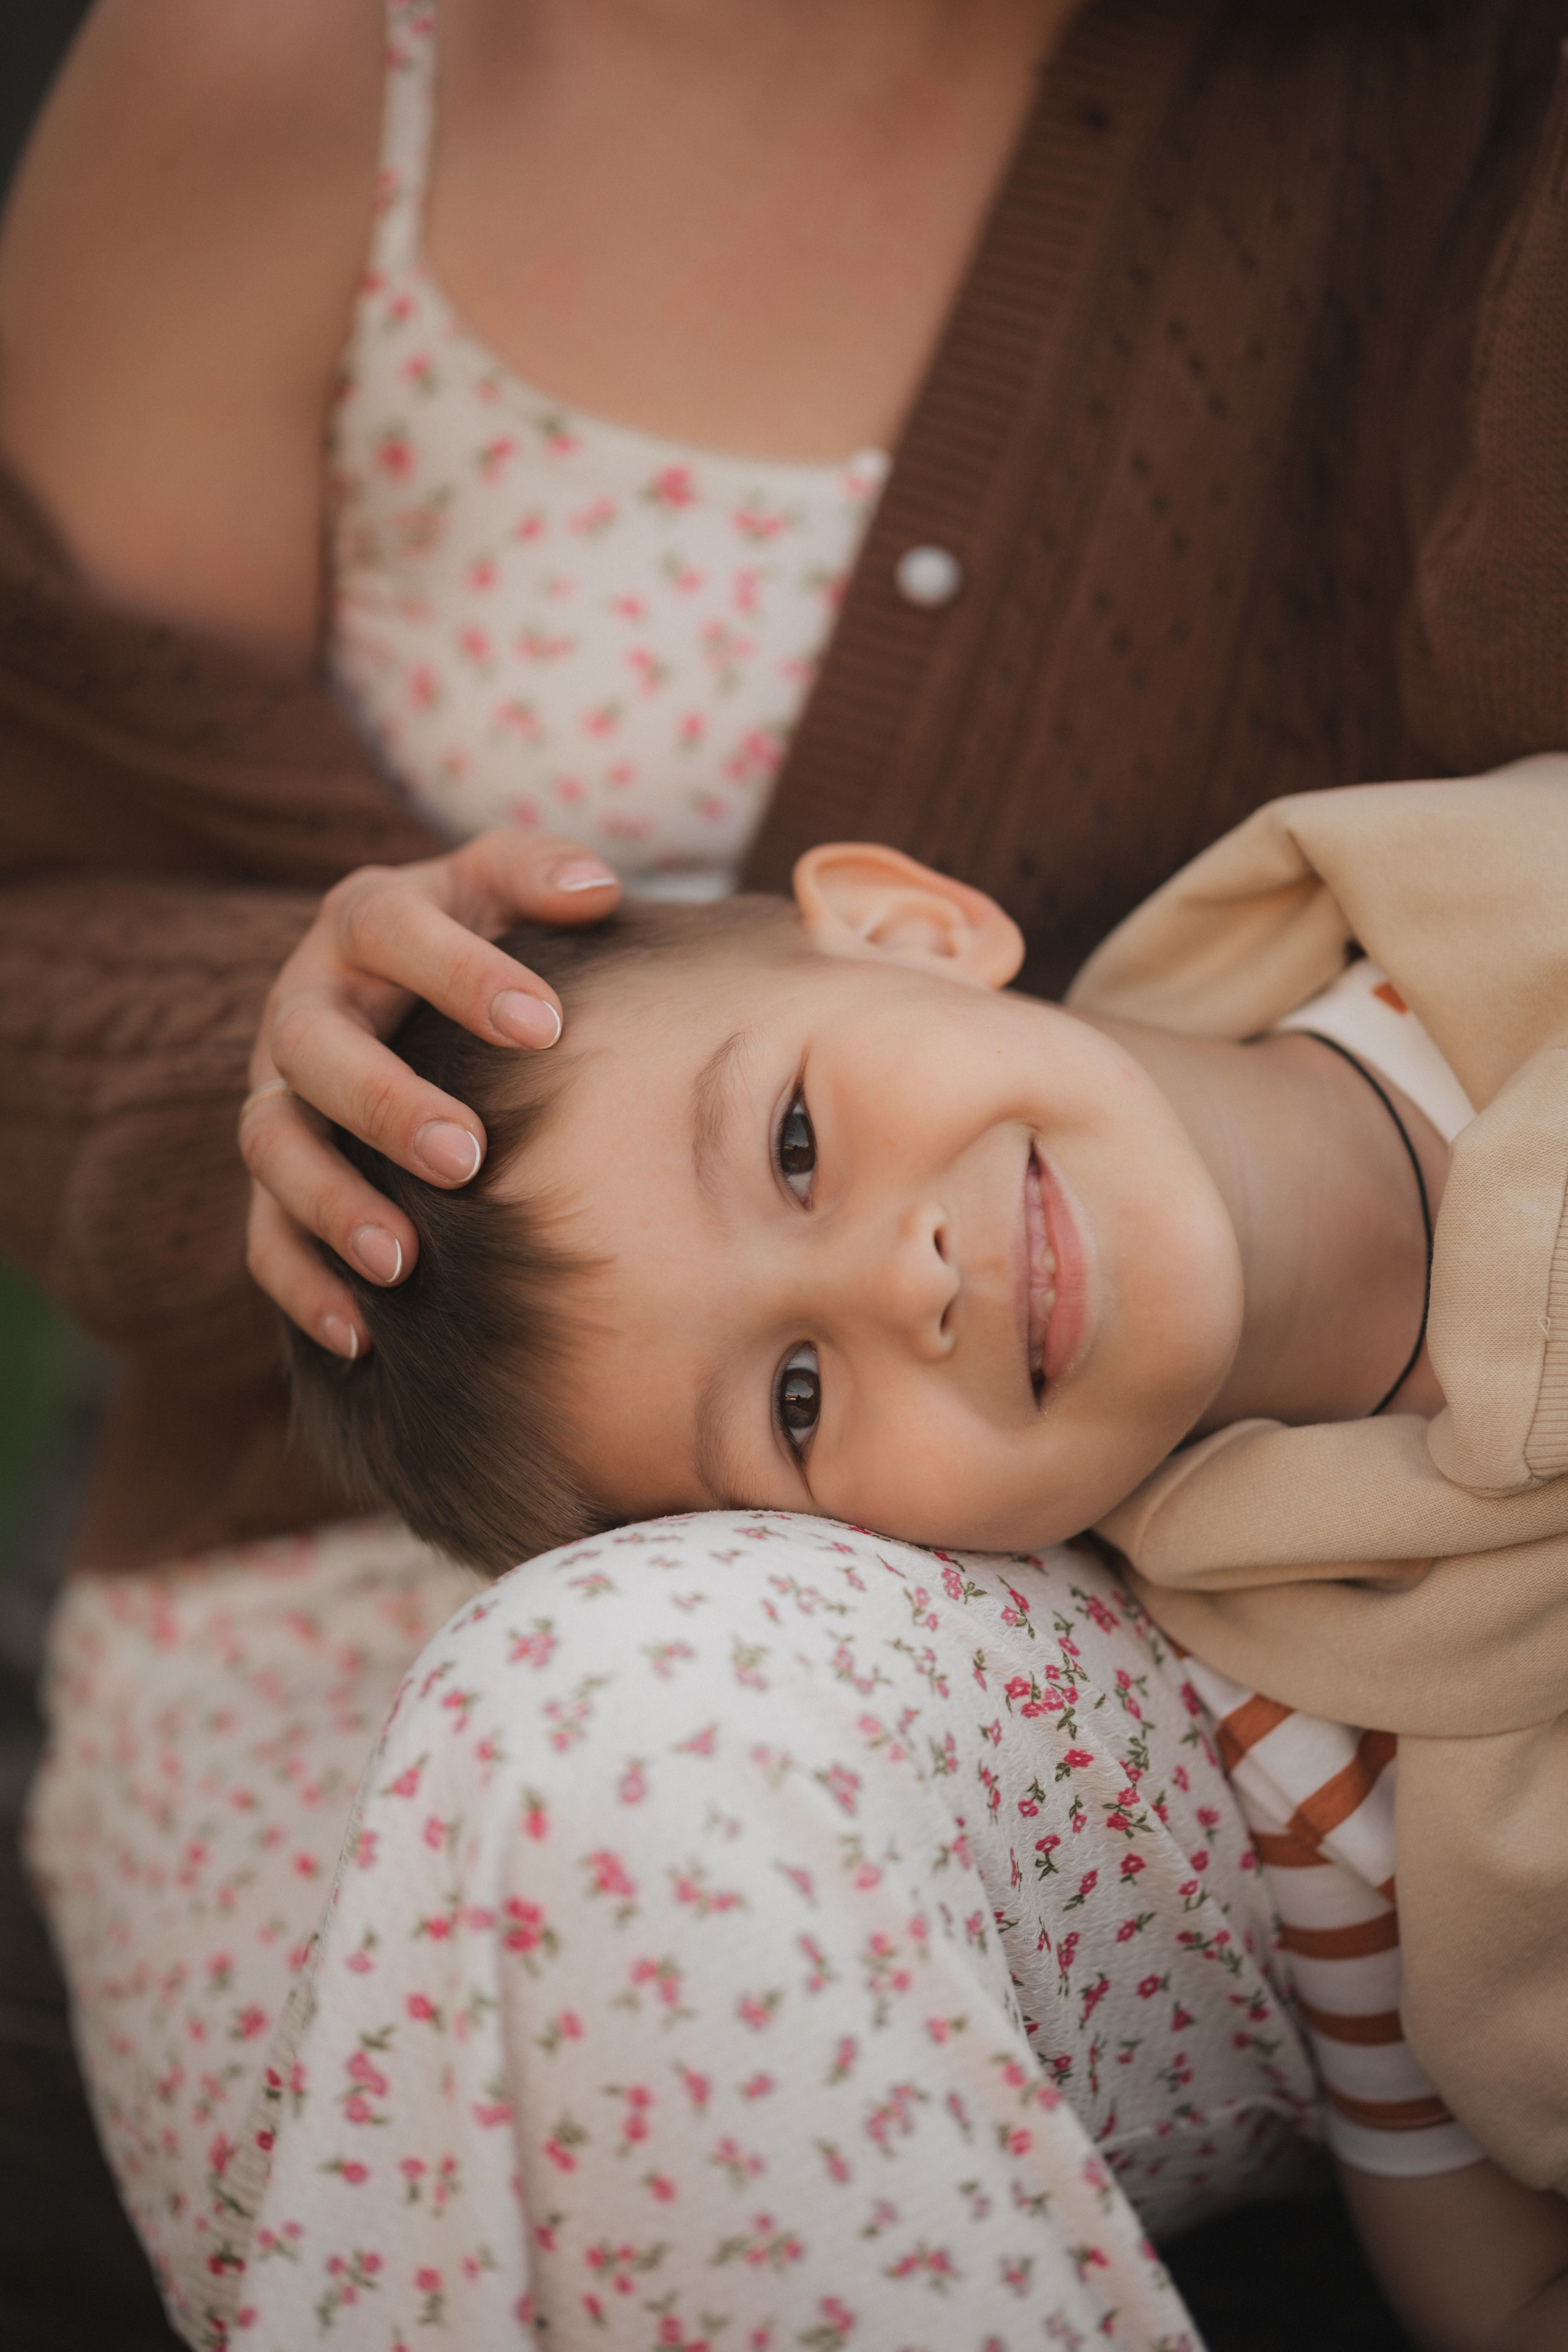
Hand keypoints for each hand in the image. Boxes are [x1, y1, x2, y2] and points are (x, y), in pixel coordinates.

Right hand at [240, 830, 619, 1354]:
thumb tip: (598, 890)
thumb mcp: (497, 885)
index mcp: (361, 922)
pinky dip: (304, 1286)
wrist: (396, 992)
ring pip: (274, 1147)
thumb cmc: (472, 937)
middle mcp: (303, 1006)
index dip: (460, 973)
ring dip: (332, 1205)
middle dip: (384, 1104)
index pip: (392, 929)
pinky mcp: (270, 1176)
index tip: (542, 1024)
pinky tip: (361, 1337)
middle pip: (314, 1049)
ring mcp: (276, 1094)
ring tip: (403, 1261)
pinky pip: (264, 1236)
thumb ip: (540, 873)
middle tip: (466, 1156)